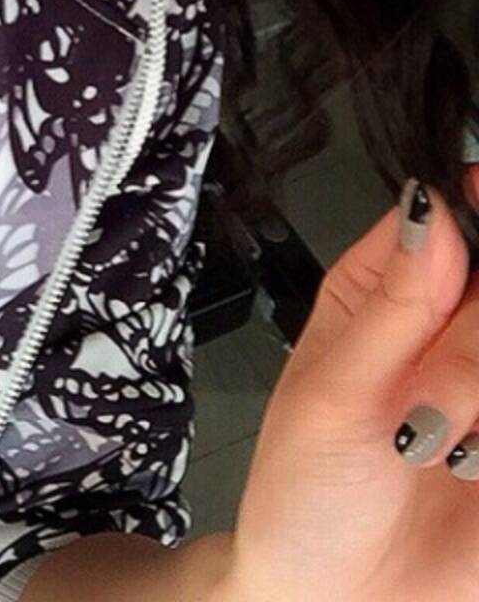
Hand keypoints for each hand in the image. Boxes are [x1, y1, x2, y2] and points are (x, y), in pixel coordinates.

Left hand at [224, 171, 478, 601]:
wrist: (335, 601)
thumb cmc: (304, 493)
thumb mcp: (332, 396)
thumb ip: (392, 305)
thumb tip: (430, 205)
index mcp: (385, 290)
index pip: (449, 219)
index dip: (475, 214)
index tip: (471, 255)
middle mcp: (453, 328)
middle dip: (468, 353)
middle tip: (426, 412)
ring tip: (439, 451)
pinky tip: (472, 471)